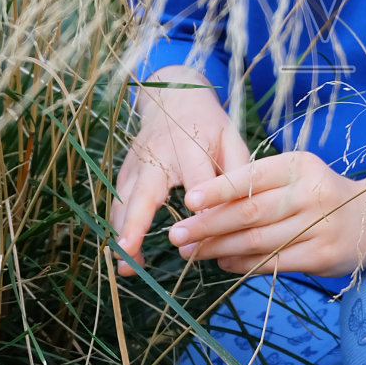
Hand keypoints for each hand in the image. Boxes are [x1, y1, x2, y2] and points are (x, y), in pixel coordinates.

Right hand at [111, 68, 250, 275]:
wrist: (173, 97)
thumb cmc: (209, 126)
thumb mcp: (231, 139)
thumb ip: (239, 173)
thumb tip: (246, 210)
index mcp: (190, 143)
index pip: (195, 177)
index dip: (198, 200)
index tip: (199, 226)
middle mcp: (158, 154)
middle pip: (145, 191)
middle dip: (136, 222)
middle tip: (129, 251)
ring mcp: (137, 163)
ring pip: (124, 200)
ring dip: (122, 233)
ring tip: (125, 267)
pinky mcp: (125, 171)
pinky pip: (119, 202)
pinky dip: (119, 228)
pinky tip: (125, 254)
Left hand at [166, 150, 365, 278]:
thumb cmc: (319, 195)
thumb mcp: (295, 177)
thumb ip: (257, 188)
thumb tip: (203, 208)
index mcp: (300, 166)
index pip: (253, 176)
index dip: (219, 189)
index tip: (189, 200)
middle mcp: (312, 193)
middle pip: (251, 212)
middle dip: (208, 224)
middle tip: (176, 234)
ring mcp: (320, 226)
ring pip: (258, 240)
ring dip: (219, 248)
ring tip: (191, 251)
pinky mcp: (322, 256)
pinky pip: (273, 262)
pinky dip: (242, 264)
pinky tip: (222, 262)